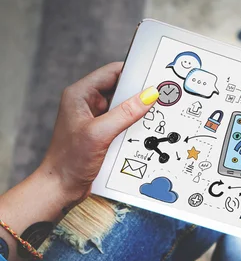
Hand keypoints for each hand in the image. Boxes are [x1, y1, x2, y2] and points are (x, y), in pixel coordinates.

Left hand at [39, 62, 159, 202]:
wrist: (61, 188)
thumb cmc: (69, 161)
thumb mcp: (100, 133)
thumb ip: (125, 113)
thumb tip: (148, 96)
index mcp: (80, 95)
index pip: (112, 72)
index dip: (133, 72)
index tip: (153, 78)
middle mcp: (87, 104)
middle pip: (121, 90)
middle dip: (139, 96)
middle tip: (158, 100)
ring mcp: (95, 120)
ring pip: (124, 109)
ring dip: (137, 114)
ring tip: (151, 118)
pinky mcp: (102, 135)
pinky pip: (123, 125)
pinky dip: (133, 128)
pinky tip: (142, 134)